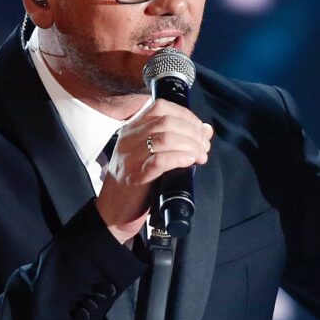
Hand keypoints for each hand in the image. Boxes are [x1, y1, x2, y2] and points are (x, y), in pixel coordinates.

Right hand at [96, 100, 213, 243]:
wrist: (113, 212)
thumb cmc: (136, 183)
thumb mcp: (154, 156)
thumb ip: (177, 141)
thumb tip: (205, 130)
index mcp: (132, 129)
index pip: (160, 107)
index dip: (186, 115)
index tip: (200, 130)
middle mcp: (129, 139)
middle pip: (166, 122)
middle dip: (192, 132)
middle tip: (204, 146)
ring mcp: (130, 158)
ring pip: (165, 138)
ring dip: (190, 145)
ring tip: (201, 155)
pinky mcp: (134, 177)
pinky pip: (159, 161)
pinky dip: (178, 158)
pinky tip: (190, 160)